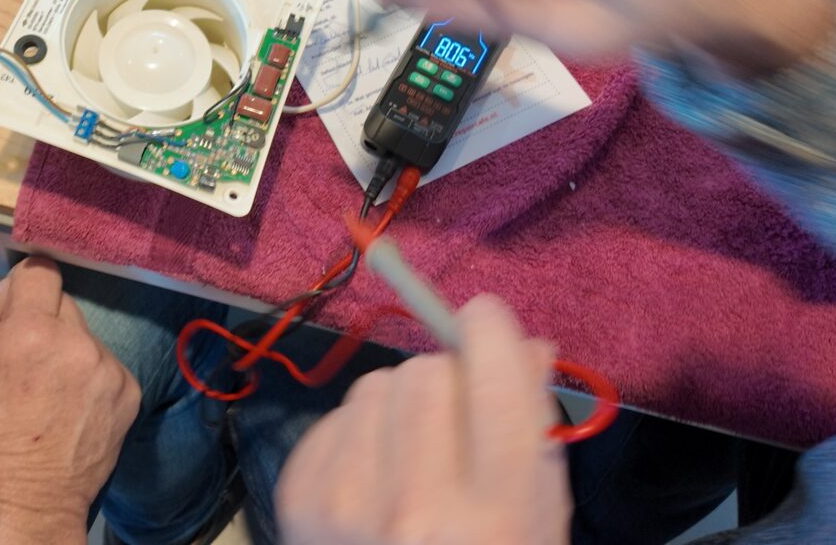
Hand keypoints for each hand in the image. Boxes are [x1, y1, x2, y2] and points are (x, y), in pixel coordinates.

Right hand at [0, 257, 139, 543]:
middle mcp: (77, 343)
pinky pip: (105, 363)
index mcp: (31, 332)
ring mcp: (108, 369)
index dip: (24, 289)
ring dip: (67, 351)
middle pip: (62, 303)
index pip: (40, 271)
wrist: (27, 501)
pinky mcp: (129, 391)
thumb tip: (7, 287)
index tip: (18, 310)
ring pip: (85, 335)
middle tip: (24, 364)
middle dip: (44, 324)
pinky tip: (69, 405)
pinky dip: (90, 376)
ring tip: (46, 392)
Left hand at [276, 295, 568, 544]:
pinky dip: (359, 434)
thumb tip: (520, 340)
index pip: (492, 379)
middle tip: (458, 416)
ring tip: (414, 456)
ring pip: (374, 386)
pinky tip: (375, 475)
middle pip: (425, 372)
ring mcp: (346, 505)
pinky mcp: (298, 501)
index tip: (485, 317)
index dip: (489, 333)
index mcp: (494, 516)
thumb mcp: (537, 519)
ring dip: (400, 406)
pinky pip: (334, 416)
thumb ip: (531, 431)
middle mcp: (415, 508)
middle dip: (447, 379)